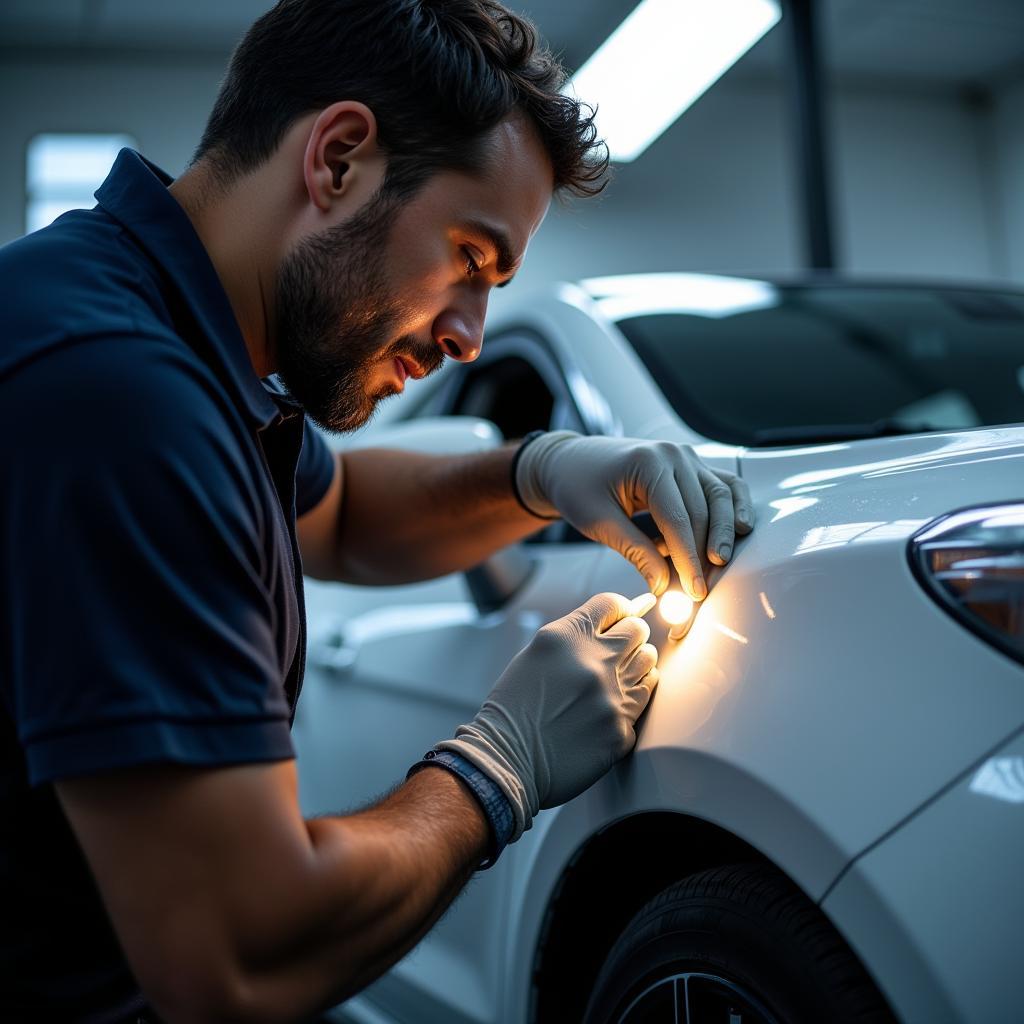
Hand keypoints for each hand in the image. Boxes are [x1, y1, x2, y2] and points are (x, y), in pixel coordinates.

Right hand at [436, 592, 658, 839]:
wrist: (506, 760)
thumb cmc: (514, 708)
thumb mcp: (535, 654)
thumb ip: (573, 635)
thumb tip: (609, 622)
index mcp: (566, 638)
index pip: (612, 604)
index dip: (619, 609)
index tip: (619, 617)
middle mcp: (594, 662)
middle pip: (638, 629)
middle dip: (630, 634)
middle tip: (618, 648)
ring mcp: (611, 697)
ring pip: (648, 663)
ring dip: (636, 664)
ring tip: (616, 675)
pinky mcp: (621, 730)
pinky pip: (642, 701)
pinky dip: (631, 699)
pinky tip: (612, 705)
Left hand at [516, 432, 754, 598]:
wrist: (570, 461)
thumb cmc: (578, 487)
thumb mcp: (598, 521)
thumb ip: (635, 551)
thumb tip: (664, 586)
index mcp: (648, 463)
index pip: (678, 518)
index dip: (688, 558)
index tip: (695, 591)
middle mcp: (673, 454)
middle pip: (703, 509)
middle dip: (706, 551)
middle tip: (705, 587)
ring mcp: (686, 456)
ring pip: (720, 495)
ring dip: (725, 531)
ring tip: (721, 562)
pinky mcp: (691, 465)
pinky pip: (722, 484)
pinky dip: (734, 506)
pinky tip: (742, 528)